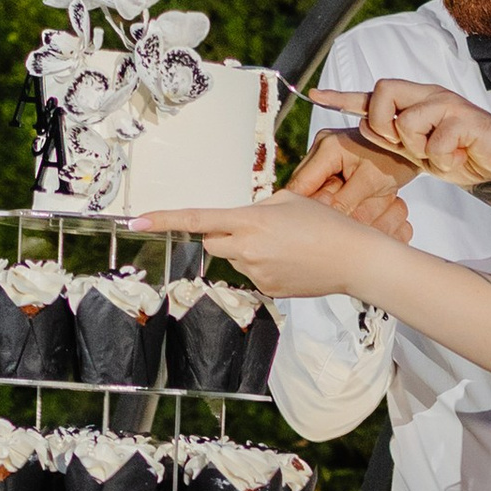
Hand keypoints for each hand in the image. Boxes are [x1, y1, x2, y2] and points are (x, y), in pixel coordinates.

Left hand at [134, 190, 392, 301]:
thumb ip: (258, 209)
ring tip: (286, 246)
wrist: (354, 259)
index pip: (197, 219)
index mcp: (249, 221)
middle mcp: (247, 249)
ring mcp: (256, 273)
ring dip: (249, 251)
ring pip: (235, 259)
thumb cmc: (326, 224)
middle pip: (212, 242)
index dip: (164, 220)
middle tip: (256, 230)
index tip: (136, 221)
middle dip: (223, 235)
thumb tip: (242, 222)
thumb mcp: (288, 201)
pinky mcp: (268, 289)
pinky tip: (292, 262)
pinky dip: (266, 266)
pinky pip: (253, 274)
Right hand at [290, 126, 414, 240]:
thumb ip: (345, 201)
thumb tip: (324, 220)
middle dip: (315, 209)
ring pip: (313, 192)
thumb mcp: (371, 182)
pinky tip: (344, 210)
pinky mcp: (332, 168)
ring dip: (325, 207)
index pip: (300, 184)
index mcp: (327, 148)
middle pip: (303, 189)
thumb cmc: (395, 157)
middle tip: (328, 226)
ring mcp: (324, 158)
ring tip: (340, 216)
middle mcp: (321, 150)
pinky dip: (333, 203)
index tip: (307, 228)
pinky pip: (325, 190)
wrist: (408, 147)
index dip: (301, 208)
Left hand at [303, 79, 490, 191]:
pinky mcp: (465, 120)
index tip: (316, 95)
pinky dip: (443, 158)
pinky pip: (435, 142)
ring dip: (418, 148)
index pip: (374, 94)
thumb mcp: (423, 151)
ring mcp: (447, 104)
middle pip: (382, 91)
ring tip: (441, 154)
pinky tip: (458, 157)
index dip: (343, 96)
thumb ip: (395, 141)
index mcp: (416, 101)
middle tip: (402, 145)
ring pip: (407, 123)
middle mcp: (428, 95)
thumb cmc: (466, 153)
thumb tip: (363, 128)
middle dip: (382, 124)